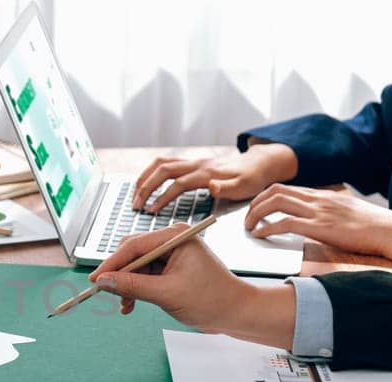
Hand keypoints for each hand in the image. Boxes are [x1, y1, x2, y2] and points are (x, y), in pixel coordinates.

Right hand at [87, 225, 295, 348]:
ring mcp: (172, 254)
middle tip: (106, 294)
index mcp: (176, 237)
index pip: (134, 246)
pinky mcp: (172, 268)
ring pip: (137, 266)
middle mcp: (173, 240)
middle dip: (119, 276)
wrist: (237, 313)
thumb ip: (133, 286)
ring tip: (125, 306)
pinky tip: (132, 304)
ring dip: (128, 286)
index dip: (111, 264)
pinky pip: (146, 275)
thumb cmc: (212, 300)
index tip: (95, 280)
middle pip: (133, 254)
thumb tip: (103, 281)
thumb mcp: (167, 294)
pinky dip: (137, 289)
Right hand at [132, 143, 298, 211]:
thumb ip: (227, 188)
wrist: (257, 164)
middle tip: (135, 205)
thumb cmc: (250, 179)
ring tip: (134, 194)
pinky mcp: (190, 162)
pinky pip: (164, 163)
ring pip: (160, 163)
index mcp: (206, 173)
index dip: (163, 197)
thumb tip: (212, 186)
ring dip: (144, 177)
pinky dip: (150, 172)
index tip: (151, 210)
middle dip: (146, 187)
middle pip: (163, 170)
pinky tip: (145, 184)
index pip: (178, 183)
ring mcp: (192, 161)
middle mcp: (196, 164)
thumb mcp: (245, 187)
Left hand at [244, 184, 391, 265]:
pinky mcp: (320, 227)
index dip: (265, 197)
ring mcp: (318, 211)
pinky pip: (285, 223)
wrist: (390, 230)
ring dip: (256, 214)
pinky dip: (267, 228)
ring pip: (275, 203)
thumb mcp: (344, 211)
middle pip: (274, 191)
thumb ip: (326, 211)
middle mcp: (317, 198)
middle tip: (246, 218)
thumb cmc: (370, 226)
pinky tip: (260, 236)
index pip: (285, 188)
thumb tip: (312, 219)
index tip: (256, 208)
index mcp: (322, 194)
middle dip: (254, 204)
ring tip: (249, 227)